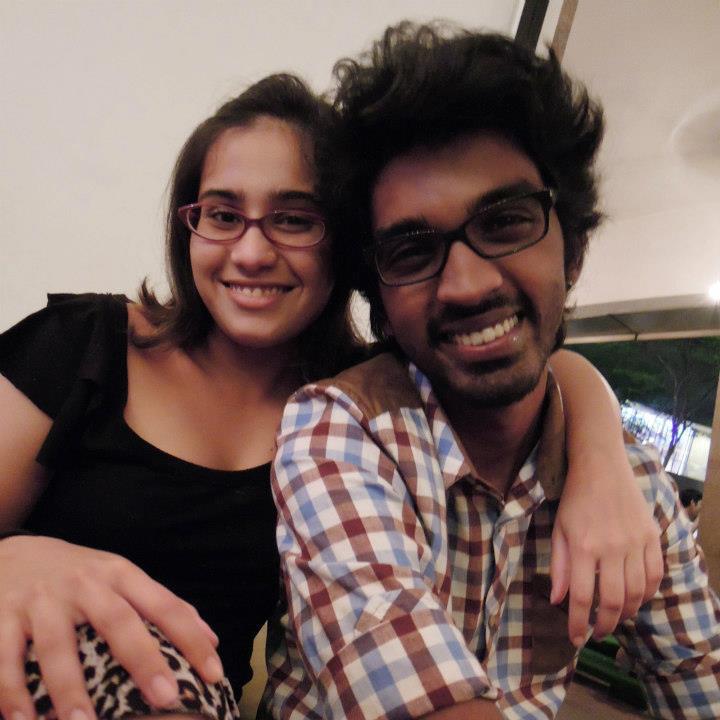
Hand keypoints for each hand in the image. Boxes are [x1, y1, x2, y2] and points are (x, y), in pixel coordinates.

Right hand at [0, 535, 222, 719]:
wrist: (15, 552)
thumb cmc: (81, 574)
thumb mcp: (123, 577)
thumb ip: (164, 605)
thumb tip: (212, 640)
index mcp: (120, 574)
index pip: (164, 605)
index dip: (191, 638)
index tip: (213, 673)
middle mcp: (84, 584)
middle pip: (118, 620)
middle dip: (143, 659)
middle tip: (166, 698)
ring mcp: (42, 600)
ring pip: (57, 644)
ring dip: (69, 687)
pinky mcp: (3, 616)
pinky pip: (5, 658)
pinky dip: (11, 691)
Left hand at [550, 451, 662, 645]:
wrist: (601, 467)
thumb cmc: (574, 498)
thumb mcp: (558, 529)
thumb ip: (559, 566)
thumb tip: (557, 600)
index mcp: (583, 547)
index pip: (581, 597)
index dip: (578, 623)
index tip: (575, 639)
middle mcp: (611, 548)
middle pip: (614, 601)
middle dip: (605, 625)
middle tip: (598, 633)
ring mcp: (635, 542)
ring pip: (637, 593)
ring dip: (627, 613)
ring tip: (616, 618)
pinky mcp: (652, 536)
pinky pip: (655, 575)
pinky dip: (647, 593)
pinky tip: (636, 599)